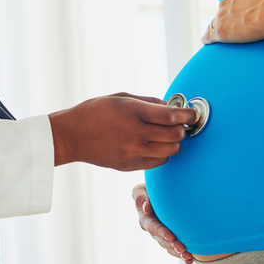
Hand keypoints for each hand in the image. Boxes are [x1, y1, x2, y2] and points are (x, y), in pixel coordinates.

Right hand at [48, 93, 197, 170]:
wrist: (71, 136)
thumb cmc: (94, 112)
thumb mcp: (120, 98)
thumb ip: (147, 102)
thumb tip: (170, 106)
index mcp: (133, 112)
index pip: (171, 115)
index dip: (188, 114)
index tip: (192, 113)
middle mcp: (135, 134)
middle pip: (175, 135)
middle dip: (181, 128)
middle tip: (179, 123)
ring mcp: (133, 152)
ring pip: (170, 151)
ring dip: (173, 142)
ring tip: (166, 134)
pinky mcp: (130, 165)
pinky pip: (158, 162)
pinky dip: (162, 153)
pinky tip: (153, 145)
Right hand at [132, 184, 192, 263]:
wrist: (161, 192)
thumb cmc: (150, 189)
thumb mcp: (141, 190)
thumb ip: (140, 197)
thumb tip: (146, 208)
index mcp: (145, 219)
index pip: (152, 226)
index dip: (161, 232)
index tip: (171, 236)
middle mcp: (153, 229)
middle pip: (162, 240)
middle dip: (171, 245)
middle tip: (181, 248)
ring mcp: (162, 235)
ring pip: (169, 246)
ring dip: (177, 252)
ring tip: (187, 256)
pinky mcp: (171, 238)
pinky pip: (175, 249)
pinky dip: (182, 255)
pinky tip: (190, 260)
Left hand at [201, 0, 263, 44]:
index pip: (230, 2)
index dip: (232, 8)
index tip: (236, 13)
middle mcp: (225, 4)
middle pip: (221, 13)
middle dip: (224, 18)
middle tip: (231, 25)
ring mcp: (222, 18)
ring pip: (214, 24)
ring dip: (214, 28)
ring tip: (214, 34)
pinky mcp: (221, 32)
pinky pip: (209, 36)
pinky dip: (206, 38)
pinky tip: (205, 41)